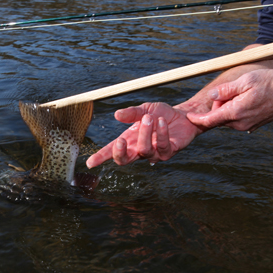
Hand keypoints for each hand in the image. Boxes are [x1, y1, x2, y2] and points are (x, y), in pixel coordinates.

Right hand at [86, 102, 201, 167]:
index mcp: (129, 140)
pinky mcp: (169, 152)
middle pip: (124, 160)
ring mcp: (154, 153)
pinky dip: (161, 133)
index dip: (101, 157)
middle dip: (120, 152)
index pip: (112, 151)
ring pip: (144, 150)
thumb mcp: (144, 110)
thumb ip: (131, 113)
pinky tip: (162, 121)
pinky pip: (162, 146)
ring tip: (150, 117)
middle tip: (121, 140)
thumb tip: (116, 115)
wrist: (182, 115)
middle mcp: (139, 150)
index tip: (90, 163)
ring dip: (146, 133)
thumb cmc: (160, 114)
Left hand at [186, 66, 272, 131]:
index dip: (197, 119)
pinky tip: (250, 99)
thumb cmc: (270, 82)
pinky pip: (238, 119)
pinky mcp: (254, 125)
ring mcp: (248, 126)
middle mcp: (240, 123)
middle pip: (219, 117)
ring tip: (245, 93)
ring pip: (229, 118)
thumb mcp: (245, 80)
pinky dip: (237, 110)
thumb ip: (225, 90)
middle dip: (218, 105)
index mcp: (235, 113)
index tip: (188, 118)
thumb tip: (211, 96)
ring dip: (229, 107)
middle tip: (233, 90)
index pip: (210, 120)